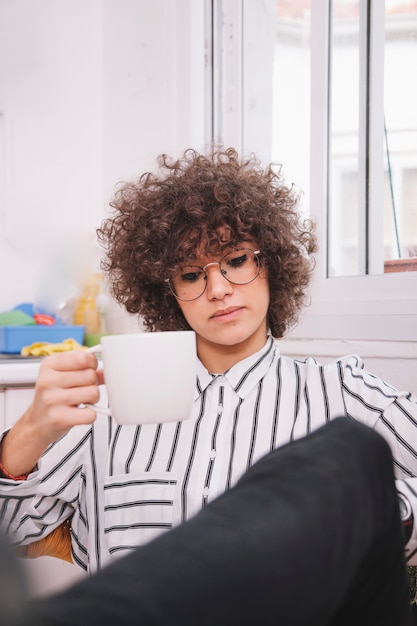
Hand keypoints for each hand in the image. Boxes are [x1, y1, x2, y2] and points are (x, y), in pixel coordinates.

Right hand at [0, 350, 103, 477]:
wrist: (37, 423)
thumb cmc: (54, 397)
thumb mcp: (64, 376)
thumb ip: (86, 369)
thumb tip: (110, 367)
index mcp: (49, 365)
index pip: (84, 357)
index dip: (92, 366)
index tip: (86, 371)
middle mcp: (48, 380)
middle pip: (91, 376)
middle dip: (92, 384)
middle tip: (80, 391)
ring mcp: (52, 400)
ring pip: (93, 393)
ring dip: (92, 400)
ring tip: (79, 402)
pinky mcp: (59, 418)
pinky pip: (91, 414)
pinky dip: (90, 416)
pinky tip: (78, 414)